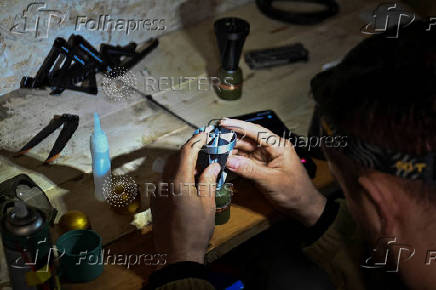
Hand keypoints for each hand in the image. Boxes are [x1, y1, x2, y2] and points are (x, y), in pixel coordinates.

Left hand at [151, 133, 220, 264]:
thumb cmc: (196, 229)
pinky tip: (188, 184)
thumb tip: (213, 165)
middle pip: (175, 158)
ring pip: (169, 170)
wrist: (177, 254)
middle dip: (189, 151)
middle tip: (204, 150)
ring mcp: (157, 193)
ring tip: (199, 169)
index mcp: (178, 182)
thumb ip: (208, 180)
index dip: (196, 140)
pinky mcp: (155, 202)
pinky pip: (165, 181)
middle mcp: (164, 183)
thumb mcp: (207, 204)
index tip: (205, 133)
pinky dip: (176, 176)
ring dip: (182, 164)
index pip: (186, 152)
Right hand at [220, 119, 325, 226]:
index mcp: (278, 146)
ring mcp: (264, 158)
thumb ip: (250, 170)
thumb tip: (230, 161)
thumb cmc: (295, 192)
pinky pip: (244, 161)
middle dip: (230, 138)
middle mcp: (270, 149)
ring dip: (230, 150)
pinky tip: (223, 160)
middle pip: (247, 139)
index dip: (239, 125)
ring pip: (244, 150)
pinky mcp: (259, 167)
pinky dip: (234, 161)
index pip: (256, 131)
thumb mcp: (272, 181)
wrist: (303, 207)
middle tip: (213, 138)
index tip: (223, 122)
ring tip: (214, 149)